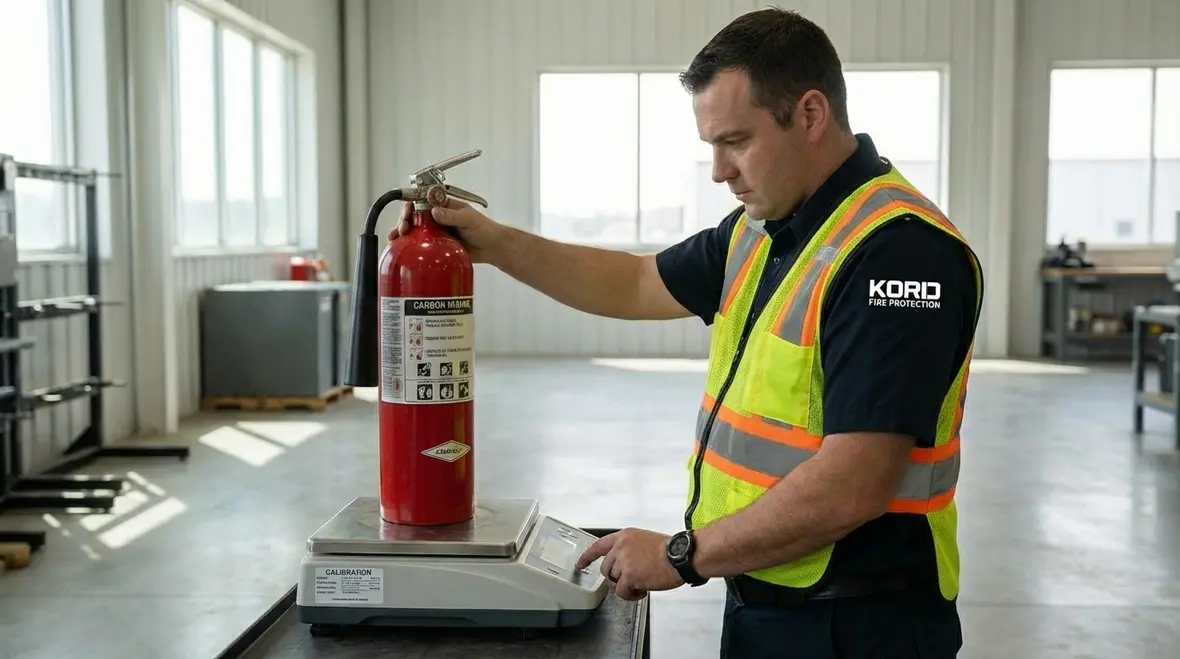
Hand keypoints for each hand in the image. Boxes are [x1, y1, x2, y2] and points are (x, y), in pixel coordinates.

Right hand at [388, 197, 504, 263]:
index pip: (421, 200)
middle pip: (413, 214)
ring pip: (413, 228)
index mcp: (443, 205)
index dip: (411, 205)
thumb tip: (434, 211)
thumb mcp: (469, 219)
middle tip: (402, 229)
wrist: (492, 248)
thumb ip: (452, 215)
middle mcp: (436, 217)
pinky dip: (408, 245)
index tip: (407, 214)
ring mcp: (435, 231)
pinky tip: (400, 248)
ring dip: (401, 231)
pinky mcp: (436, 245)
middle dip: (404, 219)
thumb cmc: (484, 229)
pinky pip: (419, 243)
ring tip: (394, 238)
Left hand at [575, 528, 683, 600]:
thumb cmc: (670, 550)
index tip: (580, 564)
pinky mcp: (629, 576)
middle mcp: (621, 547)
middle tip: (631, 579)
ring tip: (642, 583)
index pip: (598, 545)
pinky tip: (642, 590)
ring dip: (627, 585)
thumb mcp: (645, 541)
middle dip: (616, 576)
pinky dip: (631, 594)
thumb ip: (630, 549)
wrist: (681, 556)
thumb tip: (624, 564)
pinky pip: (622, 592)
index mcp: (625, 536)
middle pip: (606, 568)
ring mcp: (624, 561)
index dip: (587, 557)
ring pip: (614, 581)